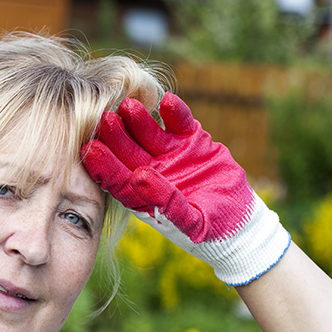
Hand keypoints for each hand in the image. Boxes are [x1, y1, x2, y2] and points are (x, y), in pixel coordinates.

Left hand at [81, 92, 289, 285]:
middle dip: (116, 135)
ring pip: (150, 133)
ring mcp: (169, 154)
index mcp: (140, 195)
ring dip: (139, 119)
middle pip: (127, 151)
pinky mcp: (191, 140)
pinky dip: (176, 112)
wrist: (239, 220)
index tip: (92, 149)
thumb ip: (166, 203)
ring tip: (129, 104)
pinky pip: (180, 123)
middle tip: (105, 118)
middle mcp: (150, 171)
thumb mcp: (191, 223)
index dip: (104, 164)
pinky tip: (167, 100)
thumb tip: (139, 177)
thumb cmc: (212, 230)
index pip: (116, 178)